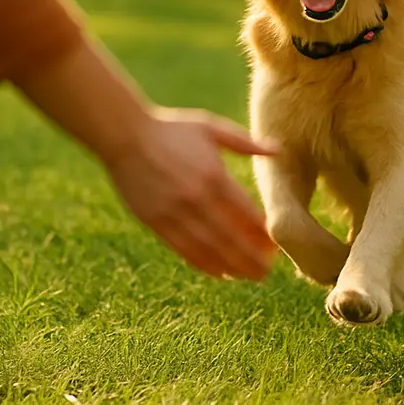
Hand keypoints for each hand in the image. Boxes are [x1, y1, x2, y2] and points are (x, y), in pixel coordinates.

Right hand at [104, 108, 278, 280]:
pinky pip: (184, 250)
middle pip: (231, 239)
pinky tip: (220, 273)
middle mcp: (196, 199)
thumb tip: (277, 149)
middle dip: (251, 259)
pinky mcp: (156, 223)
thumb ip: (245, 142)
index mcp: (213, 176)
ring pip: (209, 250)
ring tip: (248, 276)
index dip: (262, 233)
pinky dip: (204, 264)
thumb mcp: (211, 128)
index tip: (275, 246)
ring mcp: (174, 214)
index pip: (246, 213)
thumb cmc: (171, 129)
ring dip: (231, 266)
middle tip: (267, 272)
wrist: (125, 136)